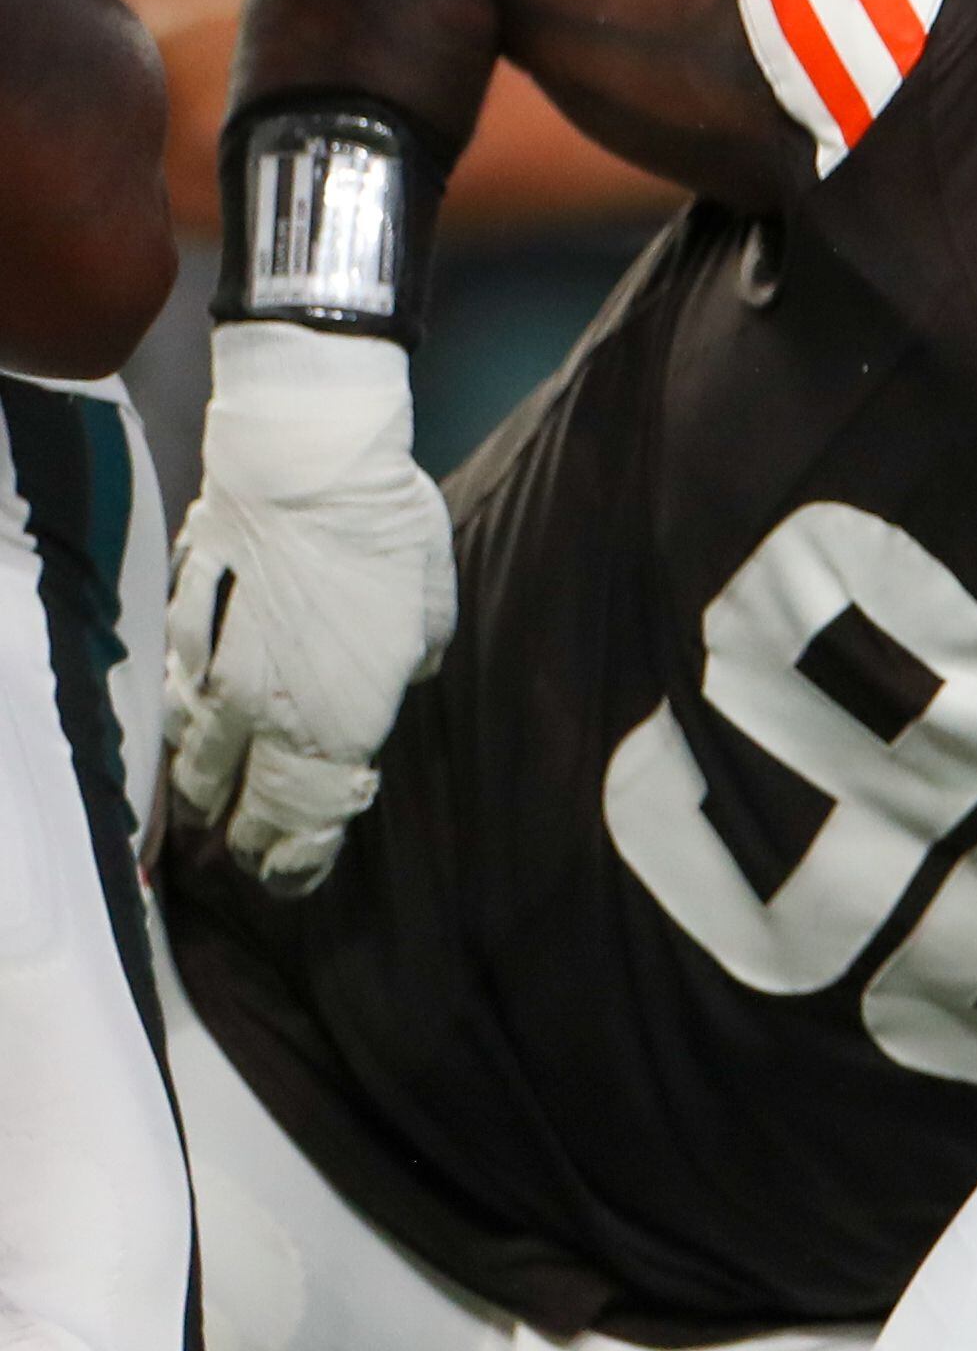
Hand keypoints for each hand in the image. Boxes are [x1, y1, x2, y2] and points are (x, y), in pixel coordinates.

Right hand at [164, 325, 455, 891]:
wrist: (310, 470)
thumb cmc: (389, 542)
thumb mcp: (429, 618)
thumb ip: (406, 668)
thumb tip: (397, 680)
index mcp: (338, 725)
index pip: (305, 824)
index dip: (297, 862)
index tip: (296, 879)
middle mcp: (266, 716)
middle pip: (236, 805)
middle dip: (245, 837)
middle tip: (250, 850)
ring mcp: (213, 674)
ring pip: (190, 756)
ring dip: (199, 786)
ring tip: (207, 802)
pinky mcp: (181, 628)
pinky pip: (174, 693)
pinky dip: (181, 718)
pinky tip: (187, 723)